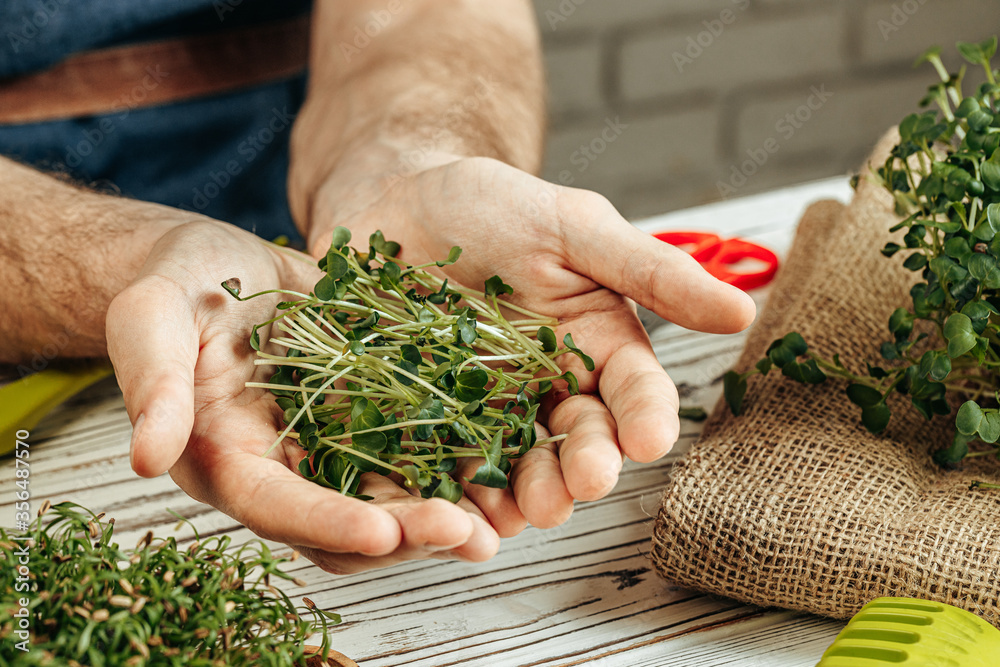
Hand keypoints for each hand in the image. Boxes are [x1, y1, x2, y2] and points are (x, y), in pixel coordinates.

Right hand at [107, 220, 501, 572]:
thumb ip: (153, 382)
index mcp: (227, 457)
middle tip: (469, 535)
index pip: (276, 506)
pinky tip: (505, 459)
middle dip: (407, 534)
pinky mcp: (371, 413)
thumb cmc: (177, 284)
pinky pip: (418, 447)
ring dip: (445, 511)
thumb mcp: (153, 316)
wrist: (221, 262)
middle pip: (346, 522)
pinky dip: (457, 461)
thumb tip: (148, 455)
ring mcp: (333, 443)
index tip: (382, 532)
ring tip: (501, 518)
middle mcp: (286, 466)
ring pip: (391, 498)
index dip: (327, 523)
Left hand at [306, 156, 756, 528]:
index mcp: (595, 344)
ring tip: (525, 512)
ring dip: (526, 494)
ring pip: (516, 463)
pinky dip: (452, 490)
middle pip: (578, 439)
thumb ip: (650, 271)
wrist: (396, 200)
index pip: (634, 389)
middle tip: (582, 485)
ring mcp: (487, 407)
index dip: (645, 416)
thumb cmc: (491, 205)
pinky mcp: (429, 418)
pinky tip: (456, 510)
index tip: (650, 441)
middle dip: (585, 467)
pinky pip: (444, 462)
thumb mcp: (573, 227)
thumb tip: (743, 313)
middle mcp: (548, 386)